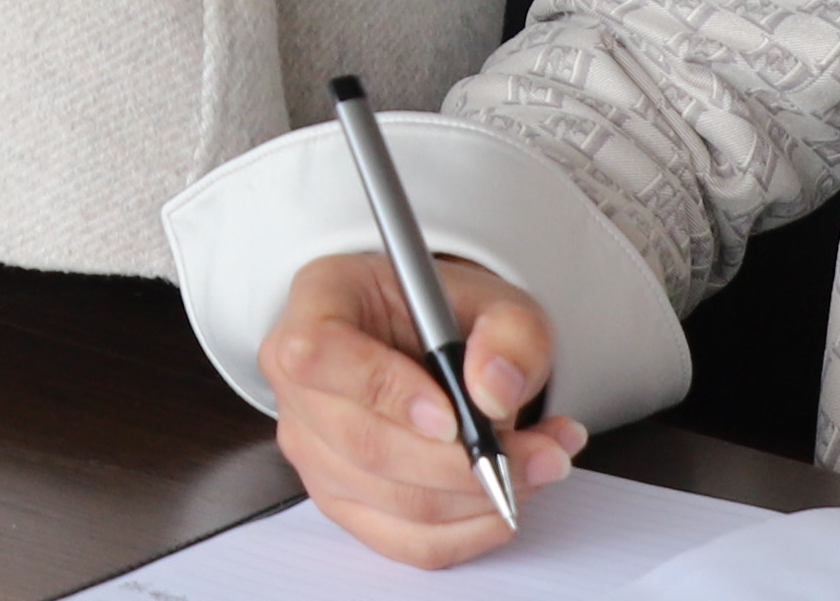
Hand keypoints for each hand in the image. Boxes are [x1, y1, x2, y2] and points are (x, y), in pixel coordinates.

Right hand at [261, 248, 584, 568]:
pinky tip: (510, 496)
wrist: (431, 342)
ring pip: (393, 499)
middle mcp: (297, 382)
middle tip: (540, 452)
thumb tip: (495, 391)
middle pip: (363, 443)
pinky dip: (470, 530)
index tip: (452, 416)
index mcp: (318, 303)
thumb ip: (508, 333)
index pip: (318, 355)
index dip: (384, 390)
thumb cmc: (446, 317)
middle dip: (463, 462)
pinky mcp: (341, 501)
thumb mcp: (495, 299)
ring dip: (481, 496)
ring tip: (542, 463)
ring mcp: (312, 449)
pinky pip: (406, 540)